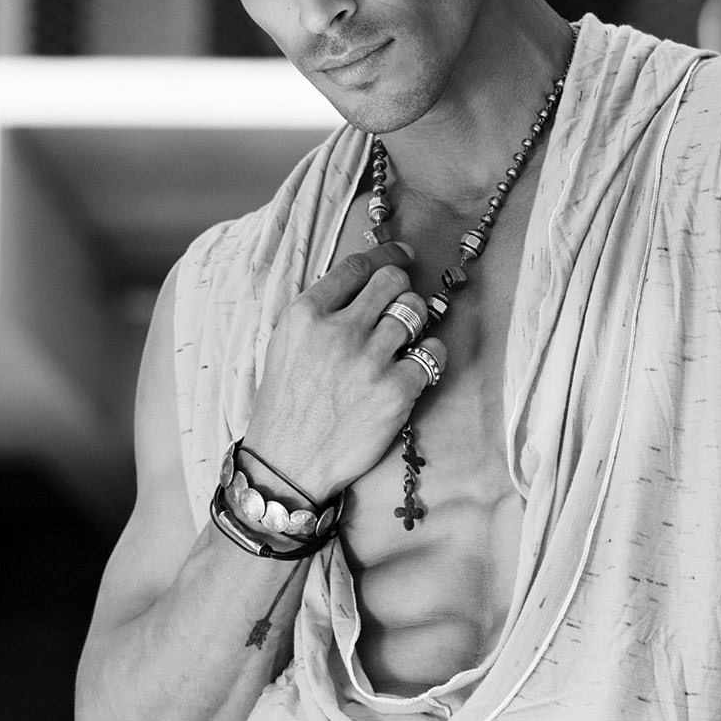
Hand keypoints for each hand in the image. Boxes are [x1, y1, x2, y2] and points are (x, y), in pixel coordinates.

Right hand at [241, 241, 443, 502]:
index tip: (401, 258)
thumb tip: (364, 285)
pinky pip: (434, 353)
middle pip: (393, 280)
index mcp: (306, 314)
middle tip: (402, 303)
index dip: (387, 256)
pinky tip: (416, 367)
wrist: (287, 464)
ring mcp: (369, 360)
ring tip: (405, 341)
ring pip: (416, 311)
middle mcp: (338, 331)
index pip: (358, 266)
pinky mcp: (396, 391)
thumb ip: (320, 312)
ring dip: (416, 322)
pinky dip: (430, 356)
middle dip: (402, 287)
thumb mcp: (286, 345)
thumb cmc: (286, 405)